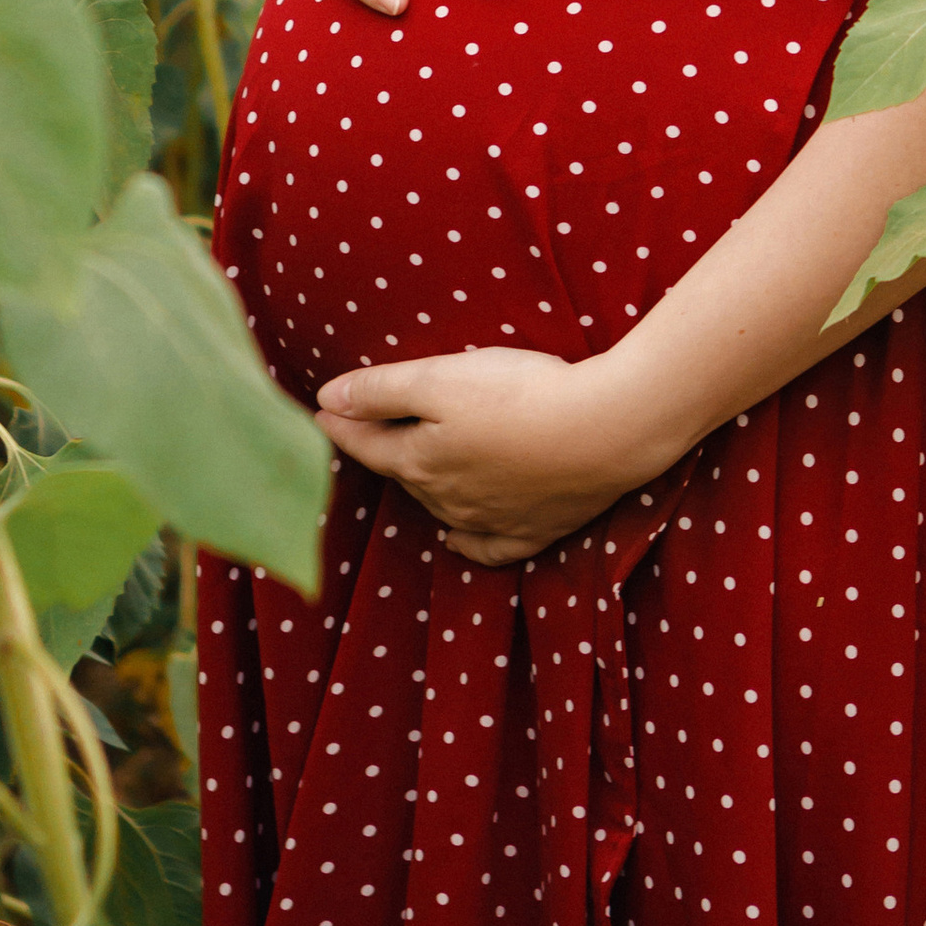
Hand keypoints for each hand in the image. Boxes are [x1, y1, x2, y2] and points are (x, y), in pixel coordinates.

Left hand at [312, 344, 667, 566]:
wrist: (606, 431)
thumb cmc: (520, 395)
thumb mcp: (441, 380)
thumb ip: (382, 392)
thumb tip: (325, 401)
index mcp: (420, 463)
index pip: (367, 445)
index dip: (341, 425)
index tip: (319, 410)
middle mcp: (447, 501)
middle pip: (403, 475)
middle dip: (381, 451)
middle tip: (366, 428)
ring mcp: (491, 521)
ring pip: (440, 507)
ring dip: (421, 485)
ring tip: (411, 463)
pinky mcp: (535, 530)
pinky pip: (487, 546)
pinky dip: (466, 540)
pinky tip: (456, 535)